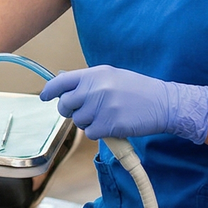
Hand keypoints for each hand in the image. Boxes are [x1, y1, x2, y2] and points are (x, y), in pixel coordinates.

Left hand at [41, 65, 207, 143]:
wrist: (163, 103)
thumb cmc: (137, 90)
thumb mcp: (112, 76)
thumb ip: (89, 80)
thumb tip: (63, 84)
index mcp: (95, 74)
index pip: (62, 81)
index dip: (50, 90)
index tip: (44, 96)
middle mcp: (96, 89)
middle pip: (65, 105)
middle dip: (70, 111)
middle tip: (83, 111)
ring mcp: (102, 107)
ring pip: (78, 121)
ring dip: (88, 122)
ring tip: (107, 115)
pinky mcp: (109, 124)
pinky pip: (90, 133)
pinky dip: (98, 132)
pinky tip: (112, 125)